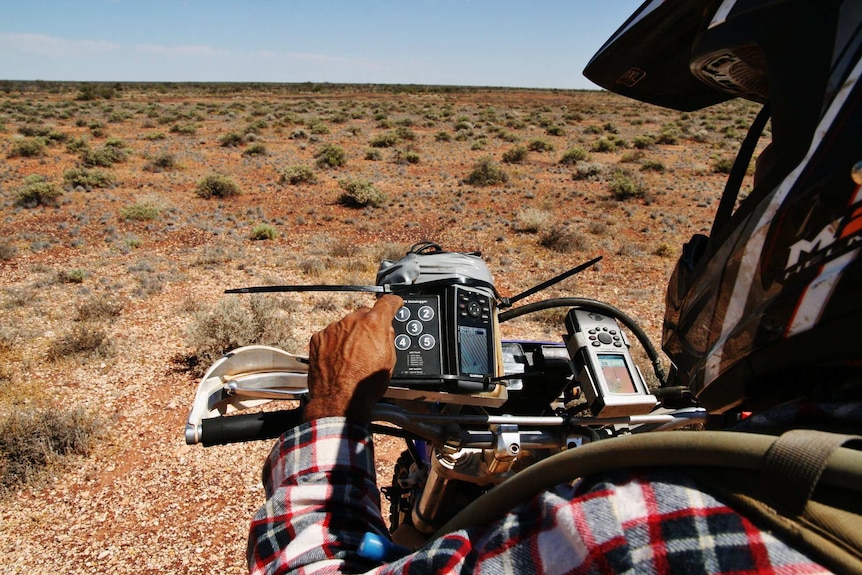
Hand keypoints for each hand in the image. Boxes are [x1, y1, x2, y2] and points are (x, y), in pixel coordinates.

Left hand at [303, 294, 402, 422]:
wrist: (339, 401)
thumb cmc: (364, 386)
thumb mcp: (389, 361)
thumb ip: (388, 338)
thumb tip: (386, 330)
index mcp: (373, 324)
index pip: (387, 303)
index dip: (394, 303)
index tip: (394, 303)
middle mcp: (351, 322)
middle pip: (364, 314)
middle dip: (369, 325)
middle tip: (370, 344)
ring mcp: (333, 330)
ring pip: (346, 325)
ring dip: (351, 335)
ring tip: (352, 358)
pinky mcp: (318, 339)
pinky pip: (331, 335)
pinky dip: (335, 343)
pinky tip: (339, 359)